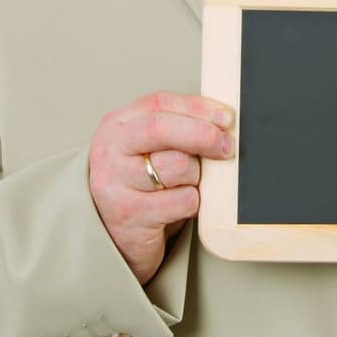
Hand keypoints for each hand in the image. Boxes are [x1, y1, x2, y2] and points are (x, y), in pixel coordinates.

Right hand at [88, 91, 235, 284]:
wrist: (112, 234)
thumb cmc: (139, 184)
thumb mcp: (148, 147)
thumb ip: (176, 128)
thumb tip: (223, 119)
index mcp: (117, 125)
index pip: (159, 103)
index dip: (198, 107)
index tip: (226, 117)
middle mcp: (111, 151)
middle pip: (161, 128)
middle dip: (202, 134)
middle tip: (226, 146)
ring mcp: (117, 184)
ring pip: (177, 165)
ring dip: (196, 175)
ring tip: (189, 182)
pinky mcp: (131, 215)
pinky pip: (182, 200)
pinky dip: (192, 202)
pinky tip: (181, 205)